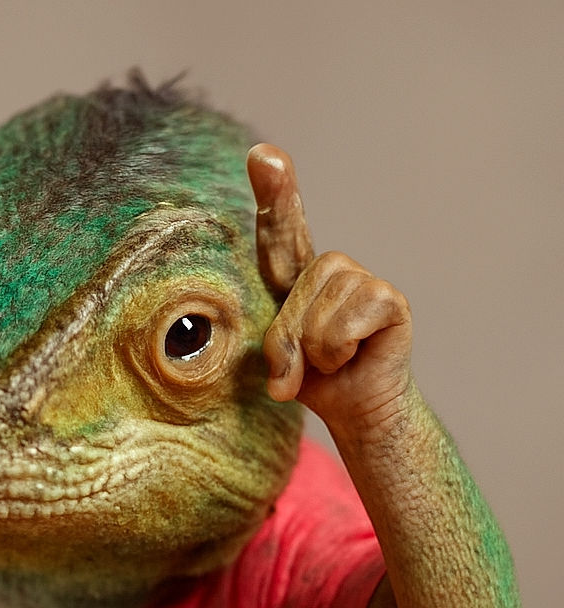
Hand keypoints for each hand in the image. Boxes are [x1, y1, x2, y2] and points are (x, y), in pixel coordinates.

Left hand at [247, 144, 413, 436]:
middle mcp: (330, 269)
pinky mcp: (389, 299)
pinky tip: (355, 358)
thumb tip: (288, 366)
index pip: (282, 232)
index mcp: (296, 277)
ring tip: (333, 362)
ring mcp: (363, 279)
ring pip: (317, 316)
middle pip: (293, 294)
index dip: (275, 193)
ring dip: (315, 353)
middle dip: (288, 342)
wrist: (358, 409)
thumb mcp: (280, 360)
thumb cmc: (315, 380)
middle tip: (303, 368)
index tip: (262, 155)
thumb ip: (276, 344)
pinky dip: (339, 354)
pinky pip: (343, 327)